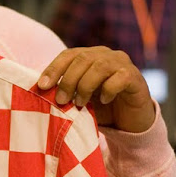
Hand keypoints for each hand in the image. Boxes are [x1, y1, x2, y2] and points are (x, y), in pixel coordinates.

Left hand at [37, 46, 155, 133]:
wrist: (129, 122)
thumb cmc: (100, 109)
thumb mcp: (78, 100)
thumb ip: (64, 93)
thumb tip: (40, 93)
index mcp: (89, 57)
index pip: (68, 55)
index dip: (54, 68)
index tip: (42, 86)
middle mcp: (106, 55)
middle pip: (82, 58)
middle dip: (68, 80)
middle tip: (62, 100)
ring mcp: (122, 64)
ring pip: (100, 66)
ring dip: (85, 85)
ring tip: (80, 103)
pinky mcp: (135, 77)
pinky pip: (120, 78)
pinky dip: (109, 89)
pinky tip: (104, 101)